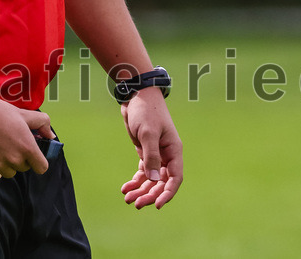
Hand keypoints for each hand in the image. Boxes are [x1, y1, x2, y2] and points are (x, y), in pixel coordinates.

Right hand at [0, 93, 52, 181]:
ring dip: (7, 164)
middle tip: (11, 143)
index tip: (32, 155)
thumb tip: (51, 136)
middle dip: (21, 158)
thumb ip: (43, 123)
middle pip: (24, 168)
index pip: (42, 167)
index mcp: (27, 147)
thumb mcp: (24, 114)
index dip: (38, 161)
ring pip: (9, 173)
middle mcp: (15, 159)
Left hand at [119, 87, 182, 208]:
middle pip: (161, 182)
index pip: (175, 178)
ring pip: (151, 179)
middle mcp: (167, 155)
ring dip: (141, 190)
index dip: (167, 193)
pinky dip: (135, 181)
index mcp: (173, 150)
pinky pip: (142, 172)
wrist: (136, 96)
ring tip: (127, 199)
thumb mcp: (148, 132)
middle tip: (136, 204)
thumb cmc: (146, 111)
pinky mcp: (145, 153)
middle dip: (150, 194)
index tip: (157, 205)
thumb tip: (154, 180)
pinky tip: (125, 188)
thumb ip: (151, 156)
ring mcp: (156, 155)